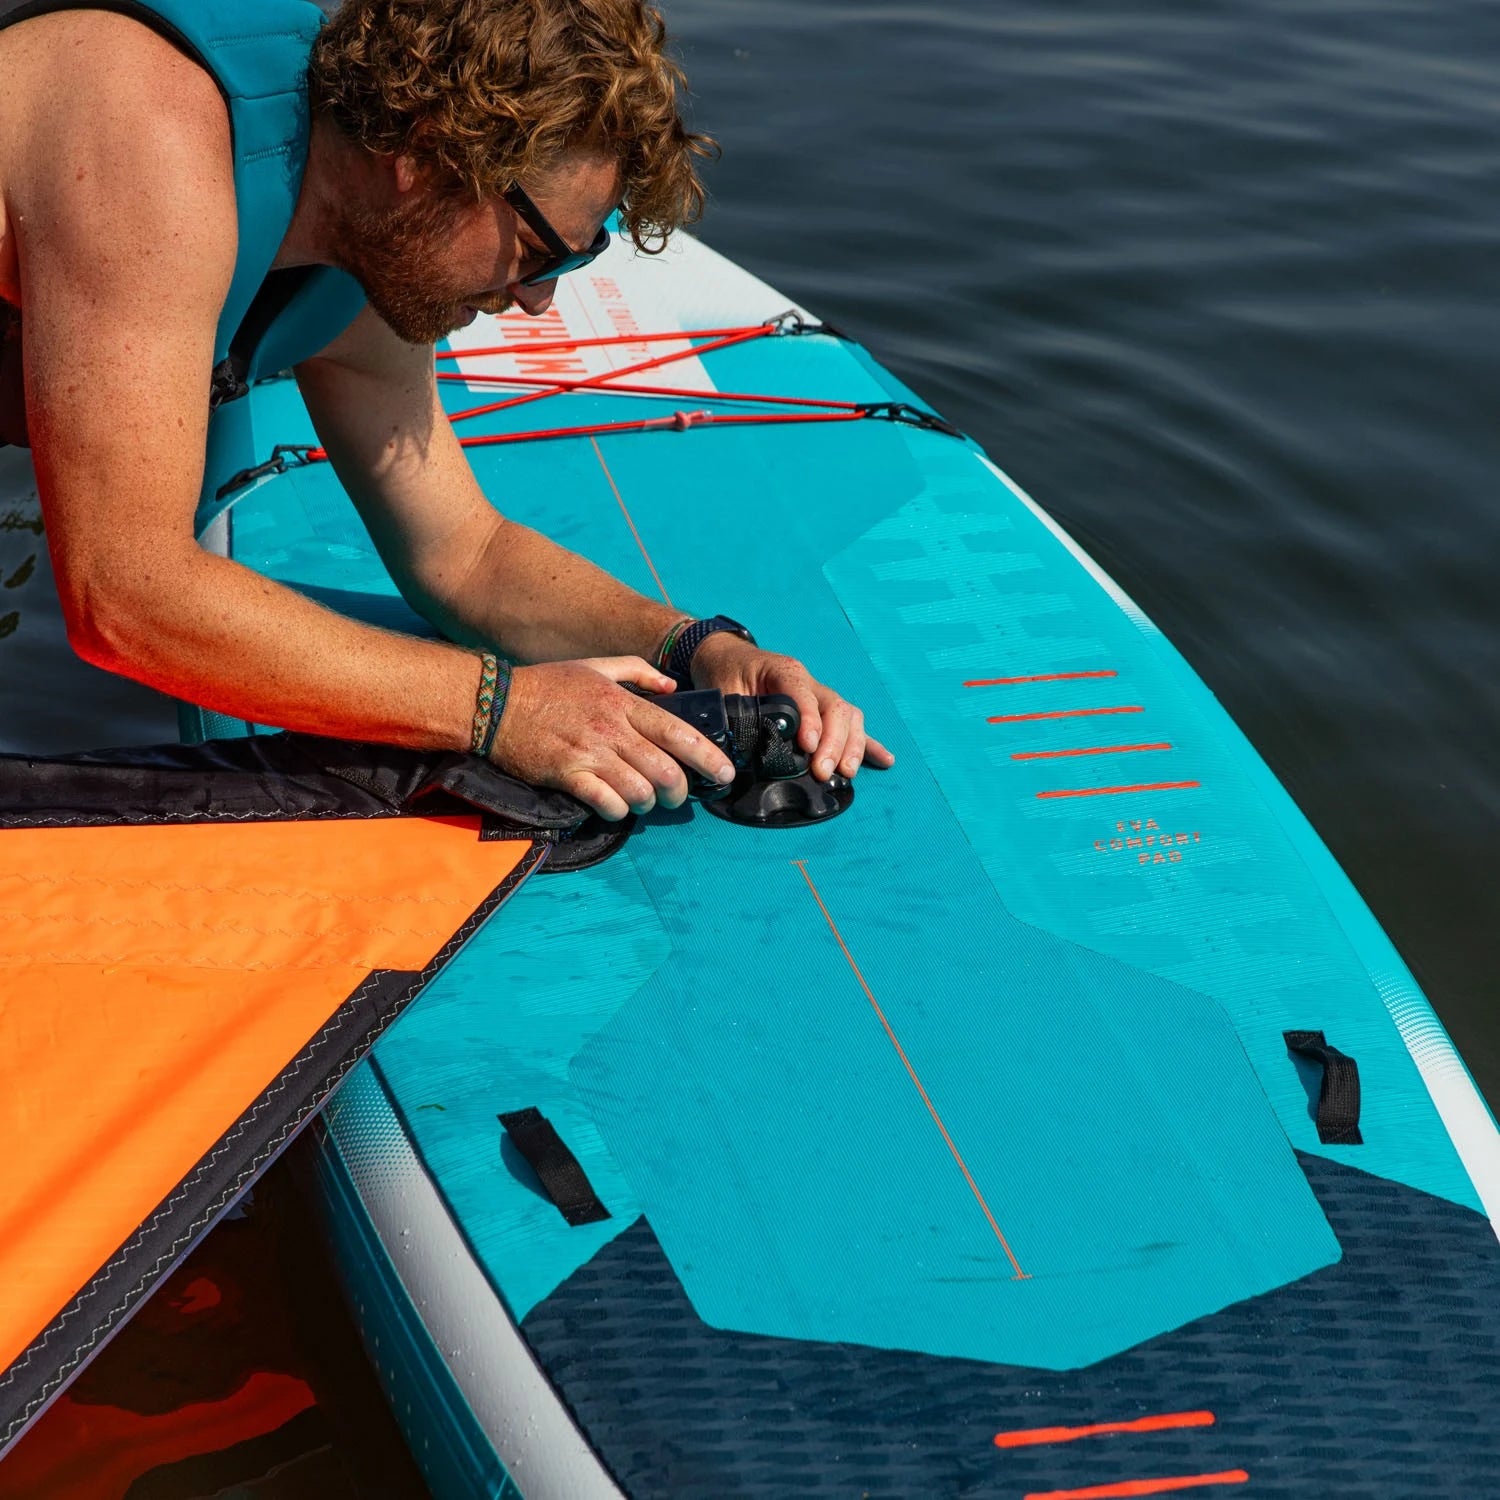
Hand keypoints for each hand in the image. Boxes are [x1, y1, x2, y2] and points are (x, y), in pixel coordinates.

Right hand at [489, 656, 735, 820]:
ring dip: (648, 803)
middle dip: (680, 791)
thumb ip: (637, 673)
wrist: (495, 703)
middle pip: (665, 769)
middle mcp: (612, 729)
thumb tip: (671, 687)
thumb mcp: (595, 666)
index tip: (725, 773)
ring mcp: (589, 753)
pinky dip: (617, 810)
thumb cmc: (548, 685)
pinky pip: (605, 801)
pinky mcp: (566, 774)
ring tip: (644, 802)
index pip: (677, 732)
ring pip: (639, 790)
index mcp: (623, 703)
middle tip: (679, 797)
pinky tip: (615, 808)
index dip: (707, 756)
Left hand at [690, 635, 895, 781]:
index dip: (810, 721)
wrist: (727, 657)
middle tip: (823, 772)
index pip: (804, 695)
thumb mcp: (723, 691)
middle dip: (834, 743)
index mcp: (784, 671)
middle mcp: (809, 682)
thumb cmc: (725, 673)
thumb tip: (746, 752)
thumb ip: (737, 716)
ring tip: (846, 772)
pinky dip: (868, 744)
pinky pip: (852, 725)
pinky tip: (885, 759)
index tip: (808, 747)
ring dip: (852, 746)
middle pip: (835, 708)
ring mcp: (820, 696)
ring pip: (849, 716)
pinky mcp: (823, 711)